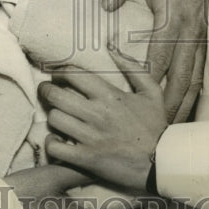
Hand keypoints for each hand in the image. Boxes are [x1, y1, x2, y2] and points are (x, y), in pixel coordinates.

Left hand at [38, 49, 167, 192]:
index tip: (58, 76)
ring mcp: (90, 137)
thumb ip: (132, 66)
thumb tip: (111, 46)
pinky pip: (55, 147)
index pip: (72, 74)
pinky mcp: (86, 158)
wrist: (161, 162)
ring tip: (58, 116)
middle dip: (46, 91)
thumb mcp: (150, 91)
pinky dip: (52, 142)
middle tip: (47, 92)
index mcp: (110, 95)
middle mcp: (97, 114)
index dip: (59, 72)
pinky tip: (58, 140)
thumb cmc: (155, 126)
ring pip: (54, 119)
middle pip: (55, 95)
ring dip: (52, 116)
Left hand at [102, 0, 208, 122]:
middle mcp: (190, 32)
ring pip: (196, 78)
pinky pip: (204, 71)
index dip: (149, 80)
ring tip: (172, 125)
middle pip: (181, 76)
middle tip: (157, 125)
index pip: (160, 56)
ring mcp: (203, 38)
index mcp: (172, 19)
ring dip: (185, 102)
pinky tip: (188, 106)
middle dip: (170, 103)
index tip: (136, 100)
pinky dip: (196, 91)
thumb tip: (104, 5)